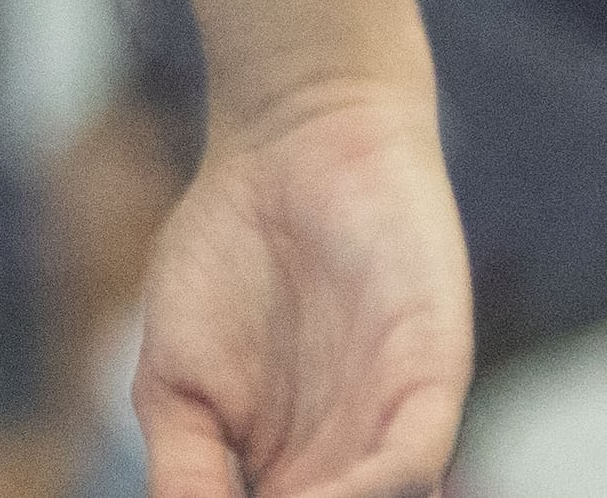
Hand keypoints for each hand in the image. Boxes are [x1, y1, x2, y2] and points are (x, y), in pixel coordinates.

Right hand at [130, 82, 469, 497]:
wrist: (292, 144)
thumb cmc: (226, 252)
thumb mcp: (173, 379)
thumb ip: (182, 466)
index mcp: (284, 474)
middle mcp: (346, 467)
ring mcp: (392, 428)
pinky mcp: (432, 383)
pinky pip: (414, 461)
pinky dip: (376, 487)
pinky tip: (333, 490)